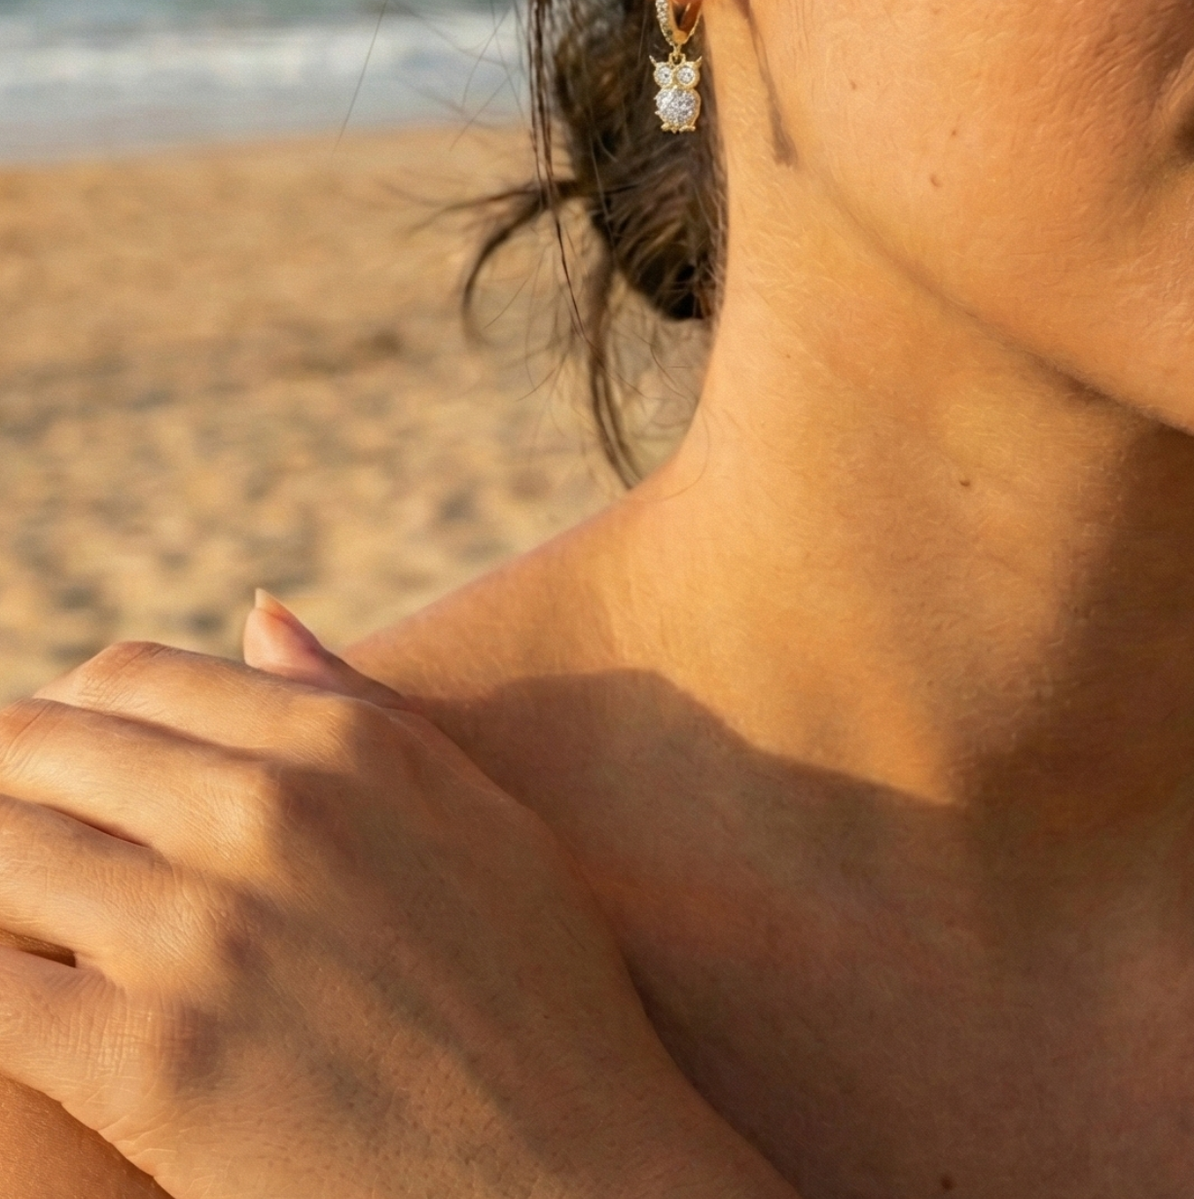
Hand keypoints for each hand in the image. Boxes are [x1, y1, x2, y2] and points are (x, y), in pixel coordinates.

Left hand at [0, 599, 794, 1198]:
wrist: (571, 1177)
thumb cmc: (538, 997)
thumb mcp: (478, 818)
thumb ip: (362, 708)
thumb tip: (259, 616)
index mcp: (346, 744)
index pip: (129, 678)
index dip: (65, 720)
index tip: (48, 777)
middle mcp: (270, 812)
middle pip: (37, 750)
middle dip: (1, 792)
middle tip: (14, 858)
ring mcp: (204, 933)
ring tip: (18, 929)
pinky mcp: (148, 1063)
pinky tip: (18, 1006)